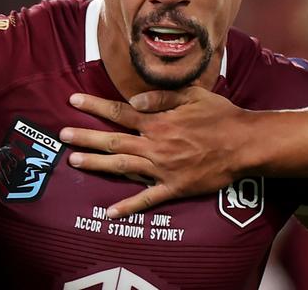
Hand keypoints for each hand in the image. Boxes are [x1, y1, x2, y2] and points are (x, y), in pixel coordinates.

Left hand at [60, 87, 250, 217]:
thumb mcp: (193, 95)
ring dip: (96, 164)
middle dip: (85, 137)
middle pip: (112, 141)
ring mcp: (162, 168)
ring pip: (122, 166)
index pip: (119, 112)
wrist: (245, 144)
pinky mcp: (173, 187)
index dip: (94, 106)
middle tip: (62, 135)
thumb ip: (161, 95)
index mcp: (158, 121)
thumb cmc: (220, 116)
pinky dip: (128, 206)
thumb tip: (133, 98)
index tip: (73, 100)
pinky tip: (109, 212)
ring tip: (73, 160)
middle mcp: (155, 144)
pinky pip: (147, 198)